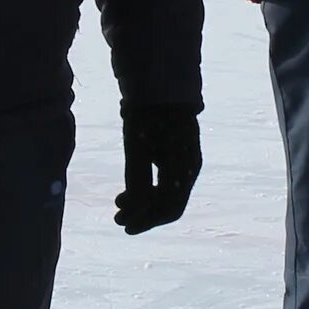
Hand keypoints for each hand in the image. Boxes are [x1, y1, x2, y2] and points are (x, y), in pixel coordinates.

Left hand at [116, 103, 202, 234]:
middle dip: (144, 215)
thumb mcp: (137, 147)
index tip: (124, 225)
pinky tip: (129, 190)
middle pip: (170, 204)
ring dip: (144, 202)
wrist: (161, 82)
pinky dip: (149, 189)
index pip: (169, 208)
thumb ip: (137, 180)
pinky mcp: (179, 154)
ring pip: (167, 194)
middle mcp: (190, 168)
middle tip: (118, 218)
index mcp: (184, 168)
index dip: (146, 221)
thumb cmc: (148, 113)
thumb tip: (134, 211)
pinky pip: (167, 181)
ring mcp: (186, 161)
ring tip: (119, 203)